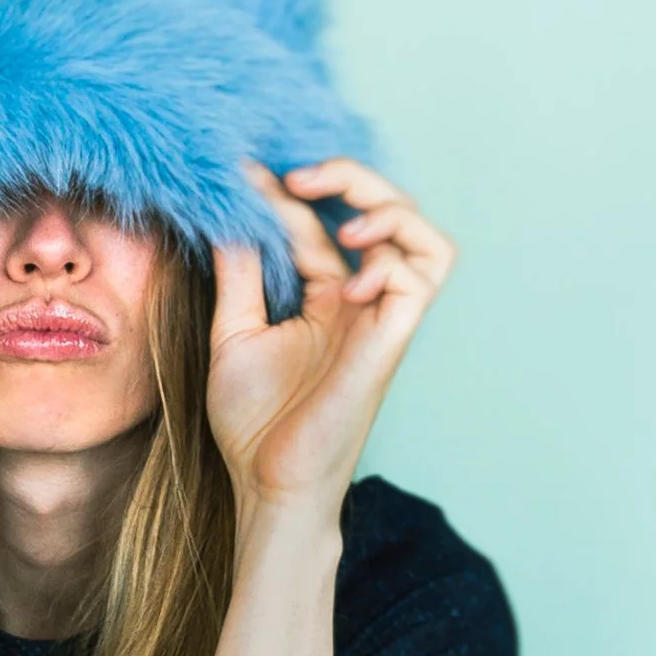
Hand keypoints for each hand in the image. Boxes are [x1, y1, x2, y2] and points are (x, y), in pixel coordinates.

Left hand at [206, 160, 456, 517]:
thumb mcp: (235, 333)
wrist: (269, 485)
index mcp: (326, 298)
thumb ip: (240, 274)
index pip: (319, 223)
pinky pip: (422, 279)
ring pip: (426, 239)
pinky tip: (350, 276)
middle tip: (298, 175)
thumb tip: (229, 213)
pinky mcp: (392, 342)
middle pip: (388, 214)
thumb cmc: (254, 424)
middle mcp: (362, 302)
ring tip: (344, 220)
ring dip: (390, 210)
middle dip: (351, 177)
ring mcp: (382, 321)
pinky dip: (392, 258)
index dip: (285, 190)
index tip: (240, 170)